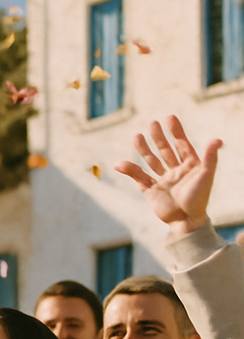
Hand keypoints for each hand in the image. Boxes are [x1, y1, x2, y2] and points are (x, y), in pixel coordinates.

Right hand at [114, 115, 220, 236]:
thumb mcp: (207, 175)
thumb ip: (210, 157)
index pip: (182, 144)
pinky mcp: (151, 190)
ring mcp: (163, 180)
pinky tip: (121, 163)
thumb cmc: (199, 198)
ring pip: (151, 161)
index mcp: (190, 165)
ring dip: (143, 149)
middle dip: (158, 137)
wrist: (186, 221)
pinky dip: (130, 170)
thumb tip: (217, 140)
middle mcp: (176, 170)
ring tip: (136, 137)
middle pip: (165, 150)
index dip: (176, 131)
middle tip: (152, 124)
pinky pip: (139, 178)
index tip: (169, 118)